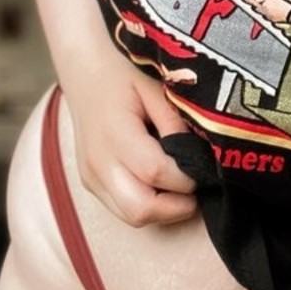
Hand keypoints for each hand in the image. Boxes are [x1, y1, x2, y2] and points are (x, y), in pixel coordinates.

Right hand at [62, 38, 198, 228]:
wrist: (85, 72)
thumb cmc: (124, 74)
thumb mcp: (155, 86)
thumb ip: (175, 121)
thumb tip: (196, 156)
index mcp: (115, 133)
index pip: (156, 173)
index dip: (186, 178)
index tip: (205, 168)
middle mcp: (98, 162)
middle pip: (140, 209)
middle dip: (175, 207)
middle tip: (198, 189)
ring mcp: (91, 177)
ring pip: (130, 217)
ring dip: (162, 211)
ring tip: (182, 188)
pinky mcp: (90, 183)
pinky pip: (121, 208)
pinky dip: (147, 205)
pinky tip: (162, 185)